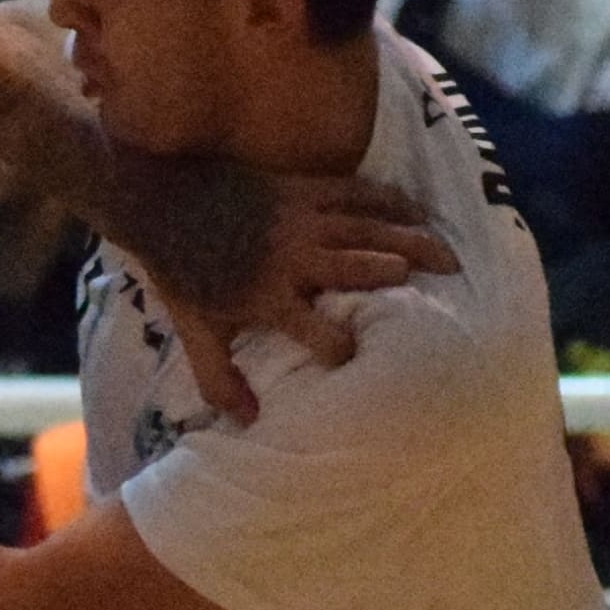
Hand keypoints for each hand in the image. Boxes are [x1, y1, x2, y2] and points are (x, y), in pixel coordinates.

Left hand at [122, 160, 453, 423]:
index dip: (345, 349)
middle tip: (445, 287)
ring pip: (367, 228)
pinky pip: (355, 191)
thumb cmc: (181, 272)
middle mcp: (292, 257)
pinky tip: (417, 211)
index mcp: (268, 296)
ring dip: (411, 239)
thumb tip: (250, 422)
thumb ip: (220, 377)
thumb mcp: (195, 331)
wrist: (160, 202)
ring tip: (449, 256)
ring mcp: (300, 218)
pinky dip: (388, 200)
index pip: (319, 332)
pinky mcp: (302, 188)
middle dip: (400, 275)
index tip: (369, 362)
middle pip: (358, 267)